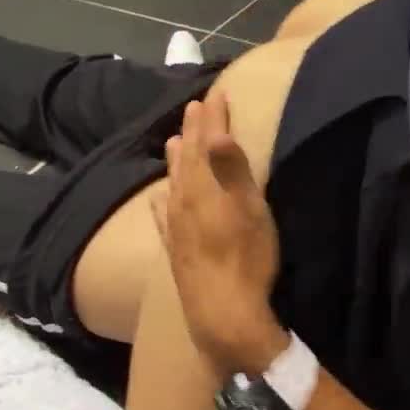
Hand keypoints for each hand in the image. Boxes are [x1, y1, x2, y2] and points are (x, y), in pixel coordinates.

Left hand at [155, 92, 288, 373]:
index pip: (206, 142)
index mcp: (204, 187)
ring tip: (175, 140)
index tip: (216, 94)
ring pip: (174, 183)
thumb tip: (215, 128)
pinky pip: (163, 216)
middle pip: (187, 159)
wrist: (223, 315)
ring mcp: (176, 228)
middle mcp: (184, 202)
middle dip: (193, 131)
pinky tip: (160, 197)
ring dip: (177, 160)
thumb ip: (231, 168)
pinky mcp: (176, 251)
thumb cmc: (246, 259)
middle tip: (196, 107)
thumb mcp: (248, 209)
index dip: (212, 118)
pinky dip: (163, 199)